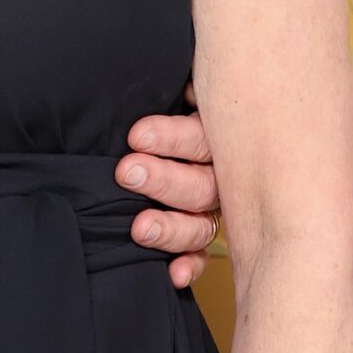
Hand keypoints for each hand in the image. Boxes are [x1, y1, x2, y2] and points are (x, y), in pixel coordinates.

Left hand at [116, 85, 220, 287]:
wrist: (156, 112)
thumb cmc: (171, 90)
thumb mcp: (185, 78)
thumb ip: (188, 84)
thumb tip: (185, 86)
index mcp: (221, 129)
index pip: (205, 139)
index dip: (173, 138)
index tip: (136, 135)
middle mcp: (225, 170)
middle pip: (205, 185)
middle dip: (164, 181)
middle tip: (128, 172)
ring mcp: (215, 203)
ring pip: (203, 221)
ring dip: (172, 228)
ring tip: (140, 228)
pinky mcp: (197, 229)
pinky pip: (201, 252)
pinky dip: (189, 264)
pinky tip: (175, 274)